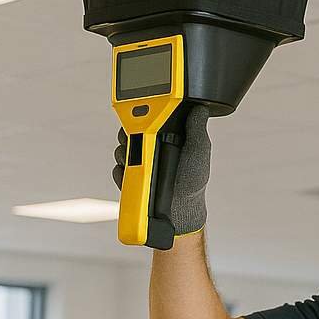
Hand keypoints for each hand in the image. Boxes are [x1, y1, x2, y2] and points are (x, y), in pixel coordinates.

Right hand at [112, 103, 211, 235]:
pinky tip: (131, 175)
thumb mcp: (200, 151)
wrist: (181, 210)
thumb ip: (197, 129)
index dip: (142, 116)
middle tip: (132, 140)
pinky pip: (118, 168)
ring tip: (134, 161)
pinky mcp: (132, 176)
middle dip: (128, 134)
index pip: (150, 118)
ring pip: (122, 149)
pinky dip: (121, 171)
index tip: (139, 118)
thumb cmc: (193, 182)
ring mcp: (141, 162)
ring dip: (124, 153)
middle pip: (131, 131)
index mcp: (168, 137)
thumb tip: (199, 108)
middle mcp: (153, 147)